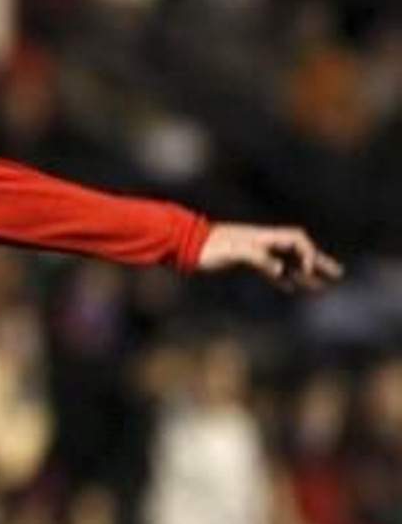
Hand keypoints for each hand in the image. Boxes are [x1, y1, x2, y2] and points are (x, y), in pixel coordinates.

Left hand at [197, 223, 342, 290]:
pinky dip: (284, 277)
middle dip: (318, 262)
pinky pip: (271, 269)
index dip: (309, 254)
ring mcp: (255, 251)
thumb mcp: (232, 251)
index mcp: (263, 237)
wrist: (185, 243)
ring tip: (322, 287)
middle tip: (339, 274)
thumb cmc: (208, 246)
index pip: (297, 240)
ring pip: (287, 262)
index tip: (309, 272)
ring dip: (305, 273)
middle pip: (298, 250)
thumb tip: (280, 271)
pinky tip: (291, 287)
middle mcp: (263, 242)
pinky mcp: (244, 261)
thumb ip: (256, 257)